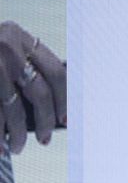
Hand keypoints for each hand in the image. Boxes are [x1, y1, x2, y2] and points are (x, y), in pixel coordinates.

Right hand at [0, 23, 64, 155]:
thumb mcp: (4, 46)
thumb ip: (26, 63)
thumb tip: (54, 106)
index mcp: (20, 36)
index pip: (56, 73)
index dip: (64, 100)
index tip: (65, 119)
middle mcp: (7, 47)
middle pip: (40, 93)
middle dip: (45, 121)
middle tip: (44, 139)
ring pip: (14, 108)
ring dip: (19, 134)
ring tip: (18, 146)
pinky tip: (1, 146)